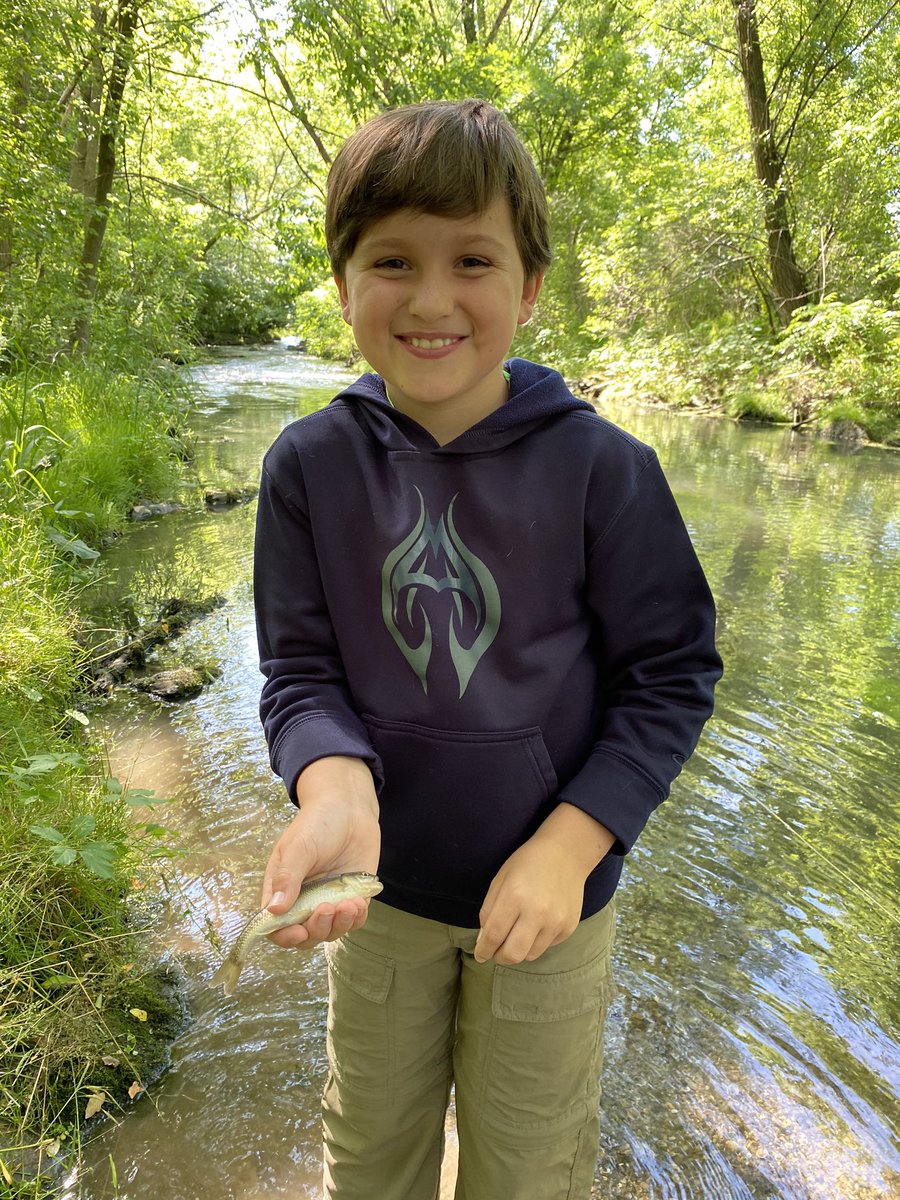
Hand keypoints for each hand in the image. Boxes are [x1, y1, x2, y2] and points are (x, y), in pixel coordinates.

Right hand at [260, 757, 380, 950]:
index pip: (276, 926)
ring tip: (347, 904)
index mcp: (283, 890)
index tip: (297, 931)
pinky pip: (353, 921)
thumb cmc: (317, 823)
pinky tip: (358, 904)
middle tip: (327, 908)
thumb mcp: (298, 847)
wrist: (349, 808)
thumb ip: (288, 876)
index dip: (284, 936)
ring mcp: (329, 901)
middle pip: (305, 935)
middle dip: (316, 929)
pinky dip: (356, 919)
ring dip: (338, 926)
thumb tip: (274, 910)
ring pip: (330, 932)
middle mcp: (304, 901)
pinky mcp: (352, 898)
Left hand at [474, 804, 613, 964]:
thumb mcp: (500, 879)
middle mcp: (537, 912)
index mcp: (514, 896)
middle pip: (513, 954)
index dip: (484, 950)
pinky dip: (537, 942)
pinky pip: (547, 946)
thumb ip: (489, 911)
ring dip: (519, 951)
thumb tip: (484, 942)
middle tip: (496, 952)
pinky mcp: (569, 927)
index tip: (480, 955)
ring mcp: (556, 922)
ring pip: (530, 955)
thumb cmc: (527, 863)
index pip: (494, 936)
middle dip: (500, 957)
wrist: (566, 853)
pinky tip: (537, 924)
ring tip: (516, 935)